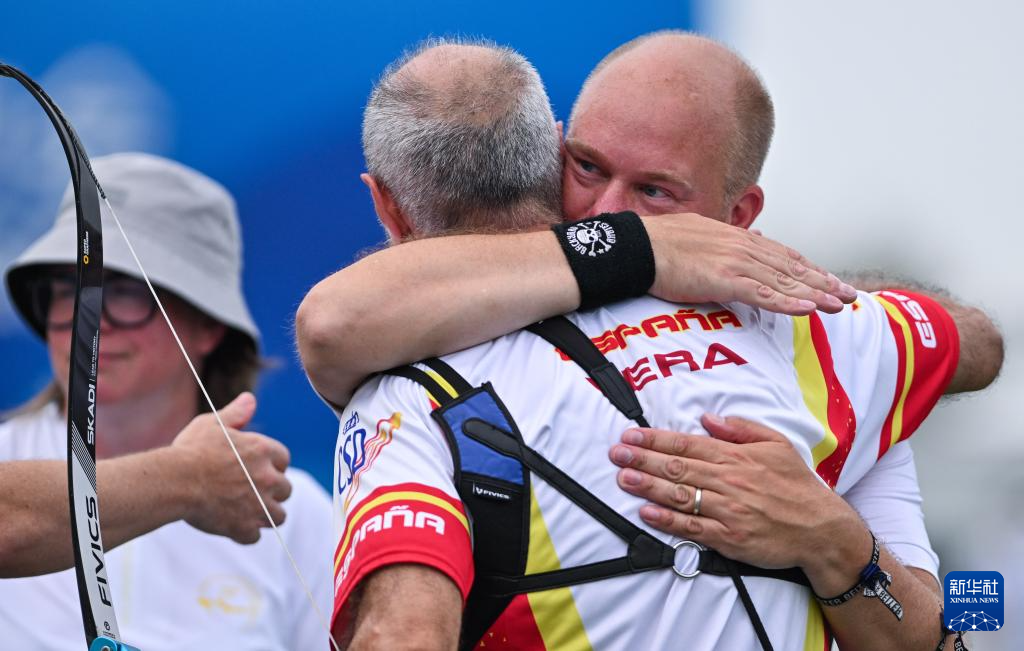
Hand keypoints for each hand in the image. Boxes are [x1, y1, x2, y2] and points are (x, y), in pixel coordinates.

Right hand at [172, 392, 291, 543]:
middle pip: (285, 489)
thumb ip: (235, 414)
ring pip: (277, 516)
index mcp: (263, 451)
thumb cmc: (191, 450)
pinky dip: (244, 533)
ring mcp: (258, 505)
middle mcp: (268, 478)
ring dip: (265, 515)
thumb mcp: (213, 424)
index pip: (283, 459)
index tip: (257, 469)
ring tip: (246, 511)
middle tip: (250, 491)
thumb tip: (250, 399)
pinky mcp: (244, 527)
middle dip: (271, 491)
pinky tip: (232, 526)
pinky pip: (254, 536)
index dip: (271, 465)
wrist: (174, 481)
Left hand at [608, 414, 861, 570]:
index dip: (655, 439)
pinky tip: (647, 512)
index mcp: (736, 457)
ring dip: (648, 486)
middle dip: (643, 459)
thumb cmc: (798, 486)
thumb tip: (708, 418)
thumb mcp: (776, 444)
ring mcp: (728, 510)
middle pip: (677, 467)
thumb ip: (740, 429)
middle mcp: (729, 481)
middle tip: (617, 453)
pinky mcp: (729, 537)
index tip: (631, 435)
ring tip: (623, 478)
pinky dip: (667, 520)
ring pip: (680, 495)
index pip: (687, 444)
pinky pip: (692, 528)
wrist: (822, 529)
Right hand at [642, 213, 856, 314]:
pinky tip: (808, 308)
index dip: (809, 269)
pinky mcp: (724, 279)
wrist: (637, 246)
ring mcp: (735, 263)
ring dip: (816, 294)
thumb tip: (738, 243)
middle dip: (823, 282)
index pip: (782, 255)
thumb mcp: (698, 236)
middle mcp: (743, 248)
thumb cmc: (659, 244)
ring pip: (784, 281)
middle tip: (848, 295)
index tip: (828, 280)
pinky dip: (788, 302)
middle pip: (792, 267)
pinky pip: (763, 294)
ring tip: (839, 305)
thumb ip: (722, 245)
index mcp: (737, 239)